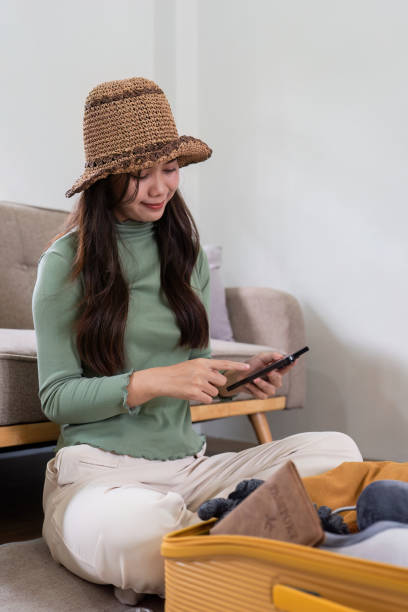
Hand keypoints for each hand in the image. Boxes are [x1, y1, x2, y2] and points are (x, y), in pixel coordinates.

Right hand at [129, 358, 250, 405]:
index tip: (248, 368)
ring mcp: (198, 382)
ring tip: (195, 388)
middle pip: (221, 382)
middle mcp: (202, 371)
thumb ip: (207, 368)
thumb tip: (220, 376)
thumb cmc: (178, 373)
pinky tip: (194, 395)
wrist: (162, 380)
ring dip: (208, 393)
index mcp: (203, 362)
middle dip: (216, 385)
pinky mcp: (194, 393)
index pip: (223, 364)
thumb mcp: (193, 365)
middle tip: (204, 384)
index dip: (237, 366)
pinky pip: (208, 399)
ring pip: (215, 392)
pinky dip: (203, 399)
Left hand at [221, 351, 294, 399]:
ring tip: (254, 379)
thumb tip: (280, 356)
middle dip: (274, 377)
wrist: (237, 377)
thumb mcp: (259, 358)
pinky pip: (262, 395)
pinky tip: (249, 384)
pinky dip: (254, 389)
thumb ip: (270, 356)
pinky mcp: (262, 395)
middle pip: (279, 381)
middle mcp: (273, 381)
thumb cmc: (250, 366)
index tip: (294, 360)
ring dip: (262, 384)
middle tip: (269, 372)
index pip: (285, 368)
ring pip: (271, 390)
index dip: (291, 365)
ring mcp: (268, 389)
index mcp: (275, 370)